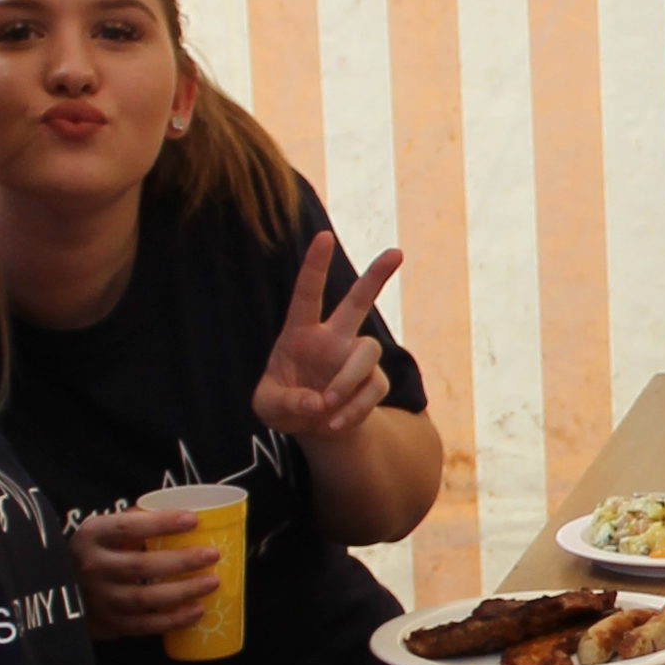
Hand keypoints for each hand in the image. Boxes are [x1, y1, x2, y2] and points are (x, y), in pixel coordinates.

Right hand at [73, 507, 227, 640]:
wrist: (58, 589)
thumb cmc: (96, 552)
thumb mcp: (104, 530)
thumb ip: (135, 519)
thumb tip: (183, 511)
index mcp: (92, 537)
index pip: (127, 527)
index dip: (161, 523)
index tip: (193, 519)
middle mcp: (92, 568)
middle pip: (140, 566)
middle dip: (181, 561)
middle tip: (213, 554)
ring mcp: (99, 599)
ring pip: (145, 598)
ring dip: (183, 592)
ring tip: (212, 583)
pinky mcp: (108, 624)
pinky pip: (145, 625)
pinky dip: (173, 620)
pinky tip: (197, 611)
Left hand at [252, 232, 404, 446]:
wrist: (314, 428)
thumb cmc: (285, 405)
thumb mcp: (268, 407)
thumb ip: (285, 402)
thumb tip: (317, 402)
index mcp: (300, 333)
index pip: (307, 295)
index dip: (315, 266)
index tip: (324, 236)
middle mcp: (333, 338)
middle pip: (358, 302)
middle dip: (376, 276)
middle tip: (396, 251)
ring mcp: (355, 358)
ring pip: (368, 352)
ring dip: (347, 381)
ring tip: (326, 406)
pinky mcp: (374, 382)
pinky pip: (372, 390)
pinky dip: (353, 410)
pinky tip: (334, 423)